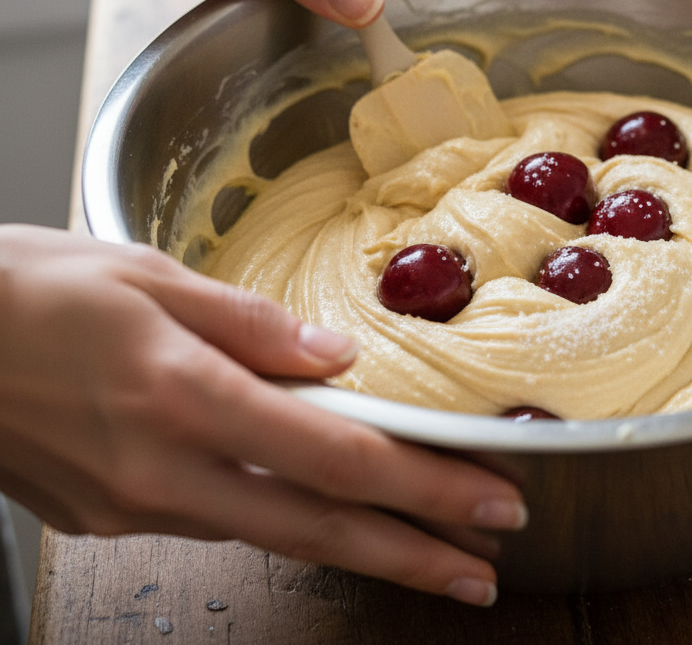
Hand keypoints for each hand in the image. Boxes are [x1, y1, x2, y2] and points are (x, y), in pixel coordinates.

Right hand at [0, 225, 525, 605]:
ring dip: (354, 542)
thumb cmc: (28, 289)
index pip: (336, 456)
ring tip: (421, 544)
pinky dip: (280, 517)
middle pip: (317, 526)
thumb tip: (335, 357)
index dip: (424, 485)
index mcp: (183, 394)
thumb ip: (251, 322)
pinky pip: (214, 520)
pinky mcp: (105, 514)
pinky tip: (315, 508)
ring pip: (269, 532)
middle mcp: (162, 469)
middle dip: (413, 553)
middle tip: (482, 570)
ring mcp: (130, 504)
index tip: (491, 501)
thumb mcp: (147, 274)